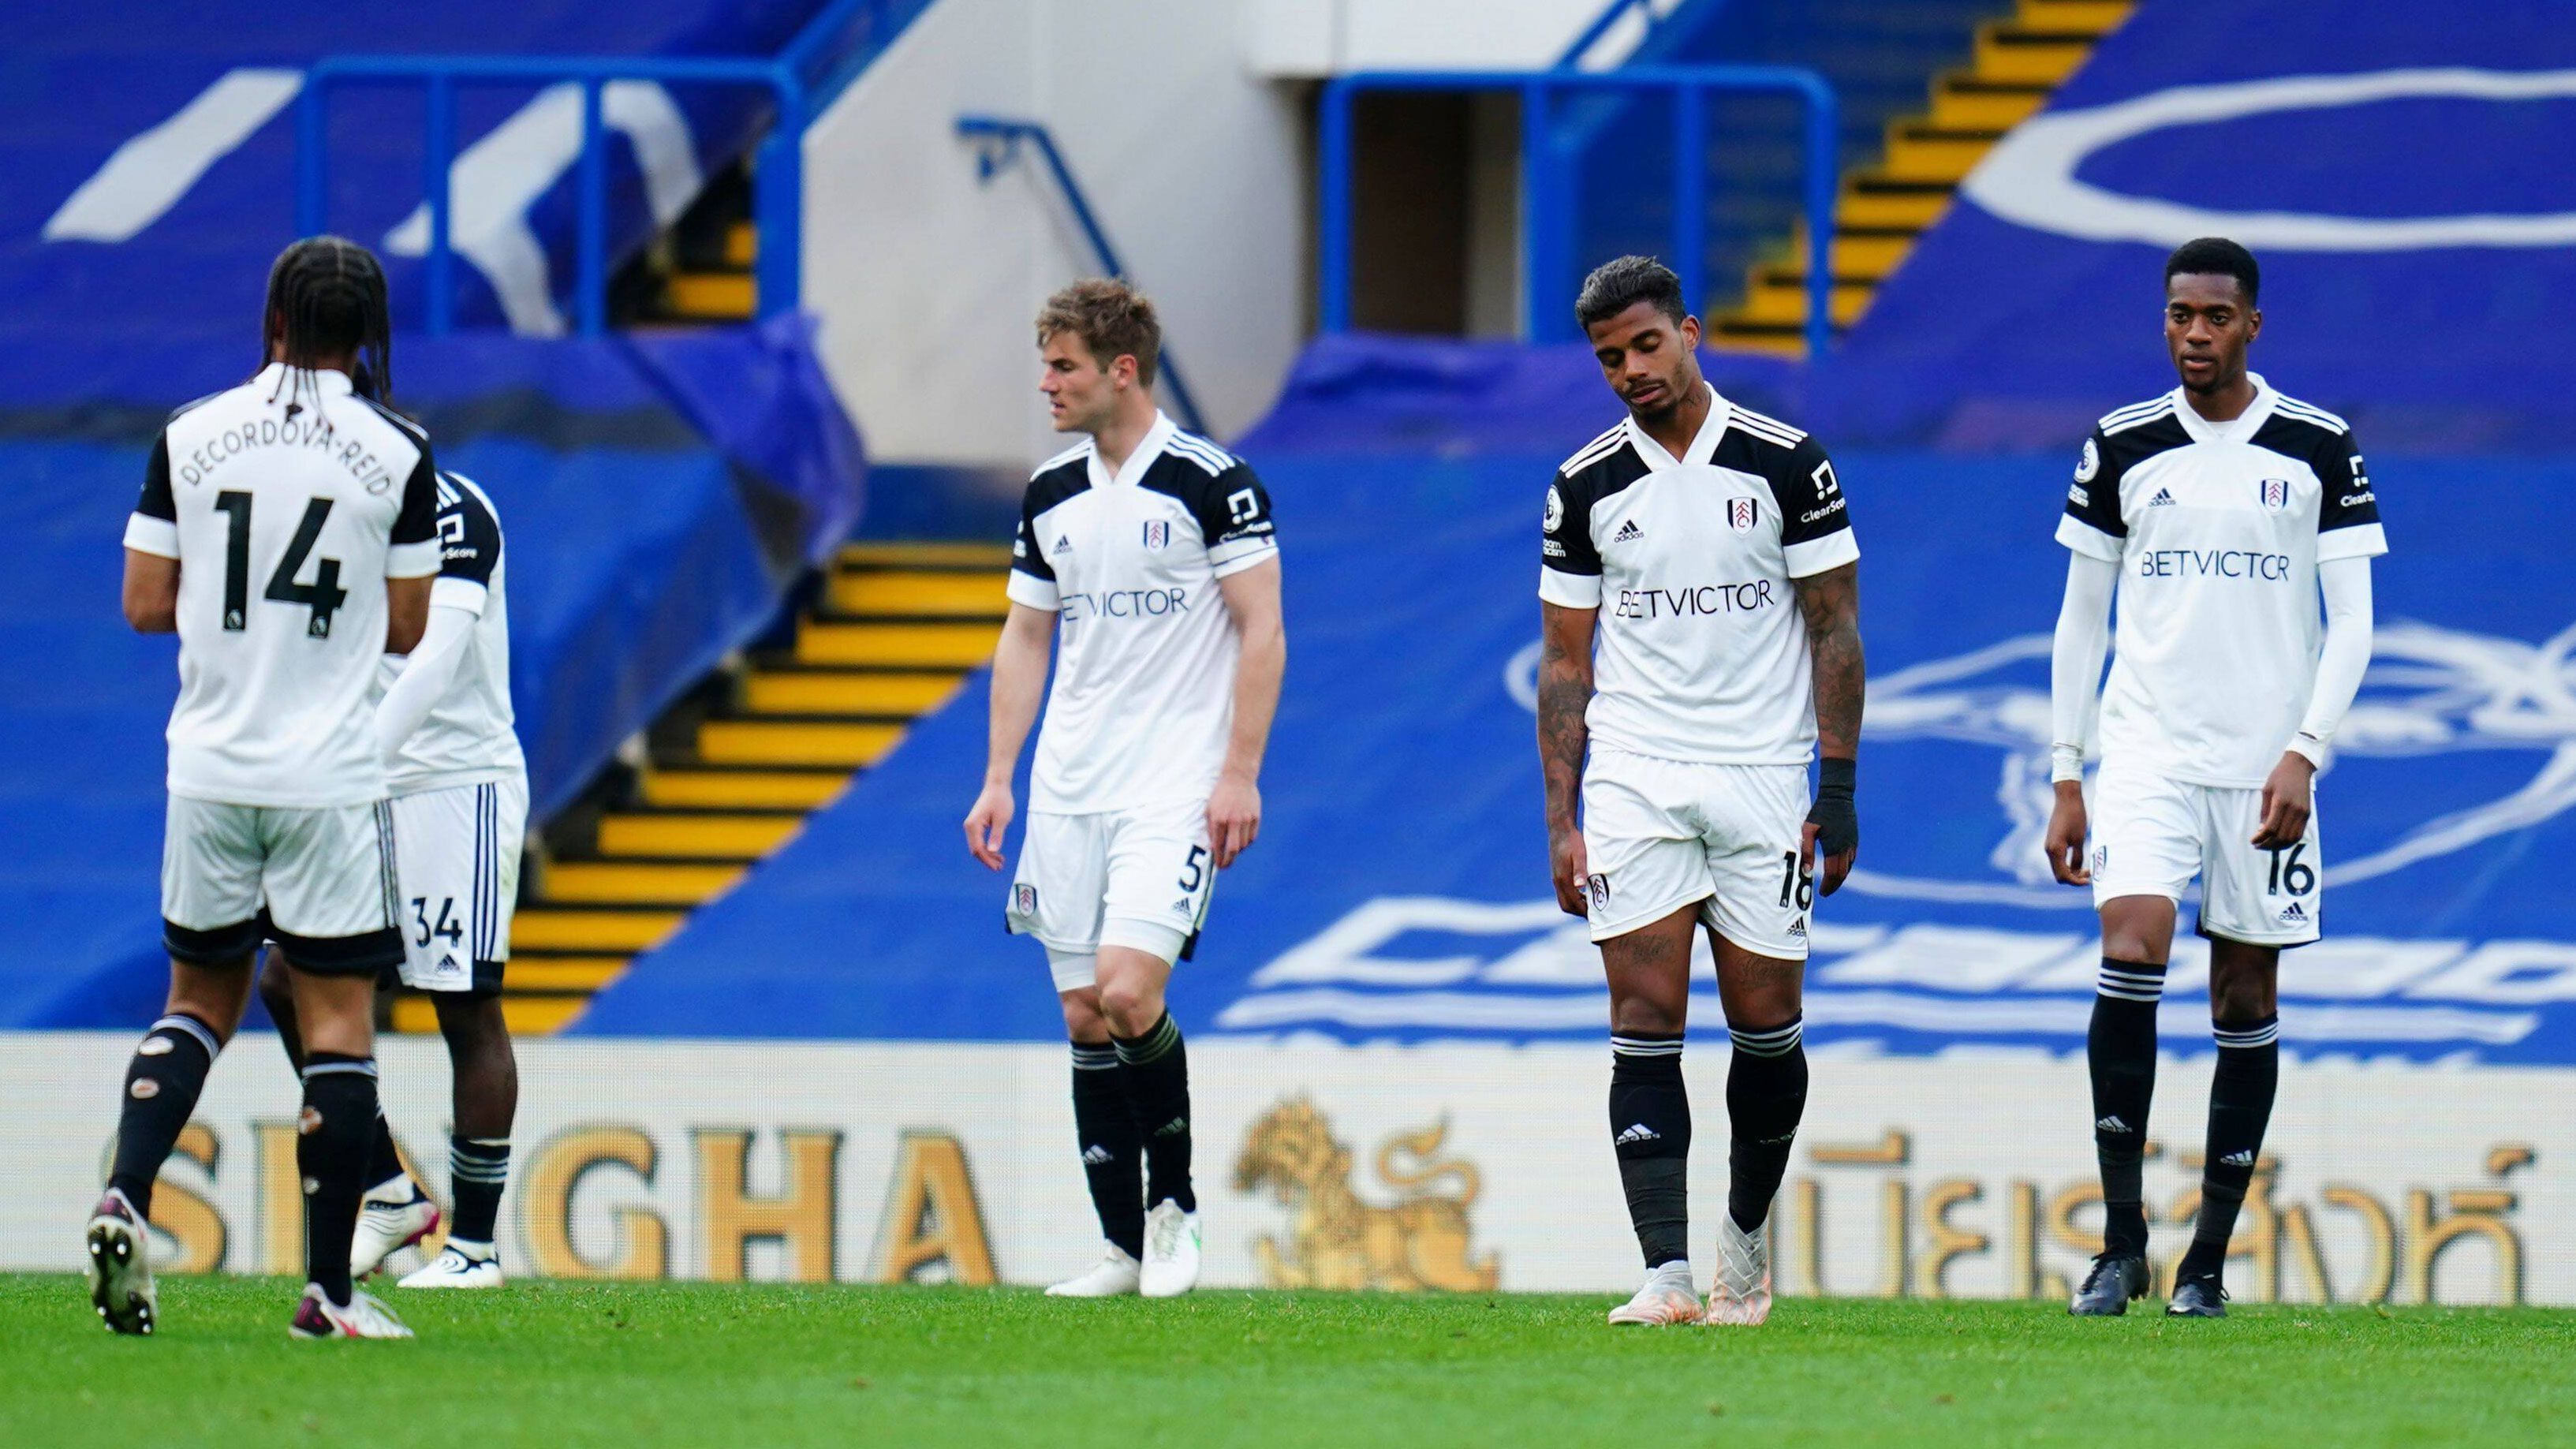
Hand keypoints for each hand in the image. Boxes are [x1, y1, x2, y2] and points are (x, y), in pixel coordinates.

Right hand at [963, 781, 1014, 869]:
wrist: (997, 786)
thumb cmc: (1000, 800)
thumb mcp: (1002, 819)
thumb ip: (996, 835)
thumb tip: (991, 851)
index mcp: (973, 825)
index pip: (978, 848)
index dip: (987, 859)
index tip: (997, 867)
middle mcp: (969, 826)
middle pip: (975, 849)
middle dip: (987, 859)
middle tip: (1000, 867)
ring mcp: (971, 826)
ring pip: (977, 846)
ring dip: (987, 855)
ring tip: (1000, 862)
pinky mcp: (976, 824)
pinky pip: (979, 840)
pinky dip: (987, 848)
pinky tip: (996, 853)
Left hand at [1208, 774, 1261, 867]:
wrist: (1238, 778)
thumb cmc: (1220, 795)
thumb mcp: (1210, 810)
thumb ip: (1211, 830)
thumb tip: (1213, 848)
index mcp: (1219, 819)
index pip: (1219, 845)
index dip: (1218, 858)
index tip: (1218, 865)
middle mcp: (1233, 821)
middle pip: (1233, 850)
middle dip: (1228, 861)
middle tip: (1225, 866)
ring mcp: (1246, 819)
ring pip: (1244, 845)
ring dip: (1237, 851)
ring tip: (1232, 850)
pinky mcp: (1255, 817)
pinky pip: (1252, 837)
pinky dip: (1246, 842)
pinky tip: (1241, 840)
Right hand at [1550, 828, 1590, 917]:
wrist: (1560, 828)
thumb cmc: (1572, 840)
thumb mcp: (1580, 854)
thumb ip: (1580, 870)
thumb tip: (1580, 886)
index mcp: (1562, 878)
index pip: (1572, 903)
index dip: (1584, 911)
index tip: (1597, 915)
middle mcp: (1557, 880)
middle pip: (1566, 905)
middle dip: (1579, 912)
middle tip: (1595, 914)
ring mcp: (1556, 877)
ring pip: (1564, 899)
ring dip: (1576, 905)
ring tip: (1592, 905)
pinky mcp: (1557, 874)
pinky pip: (1564, 892)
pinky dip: (1574, 897)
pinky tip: (1584, 893)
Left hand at [1803, 757, 1857, 897]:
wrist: (1838, 796)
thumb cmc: (1819, 813)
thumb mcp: (1808, 830)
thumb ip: (1806, 850)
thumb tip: (1806, 870)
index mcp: (1834, 847)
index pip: (1833, 874)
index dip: (1828, 886)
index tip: (1821, 893)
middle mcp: (1846, 848)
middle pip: (1842, 874)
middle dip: (1834, 885)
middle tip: (1826, 892)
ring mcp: (1852, 843)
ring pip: (1849, 867)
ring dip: (1840, 878)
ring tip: (1831, 883)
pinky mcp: (1854, 839)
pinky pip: (1851, 858)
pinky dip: (1845, 868)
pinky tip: (1838, 869)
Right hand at [2044, 779, 2090, 884]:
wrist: (2067, 800)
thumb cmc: (2075, 817)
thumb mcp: (2080, 839)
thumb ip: (2078, 857)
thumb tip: (2077, 871)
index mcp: (2055, 850)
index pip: (2063, 875)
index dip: (2076, 881)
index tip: (2088, 881)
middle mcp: (2049, 850)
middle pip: (2059, 874)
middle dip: (2073, 878)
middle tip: (2089, 874)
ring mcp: (2049, 847)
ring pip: (2058, 868)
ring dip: (2071, 872)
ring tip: (2086, 868)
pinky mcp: (2052, 843)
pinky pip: (2058, 860)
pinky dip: (2067, 865)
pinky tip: (2079, 862)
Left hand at [2253, 751, 2315, 848]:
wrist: (2299, 767)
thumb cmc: (2279, 776)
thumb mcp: (2266, 790)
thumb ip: (2264, 811)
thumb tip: (2261, 830)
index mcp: (2281, 803)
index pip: (2271, 828)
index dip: (2261, 838)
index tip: (2253, 841)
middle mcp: (2295, 810)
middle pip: (2282, 836)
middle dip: (2268, 844)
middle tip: (2258, 845)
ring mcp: (2303, 813)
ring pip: (2292, 838)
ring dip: (2279, 846)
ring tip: (2268, 845)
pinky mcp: (2307, 814)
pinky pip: (2299, 833)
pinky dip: (2289, 841)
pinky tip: (2279, 841)